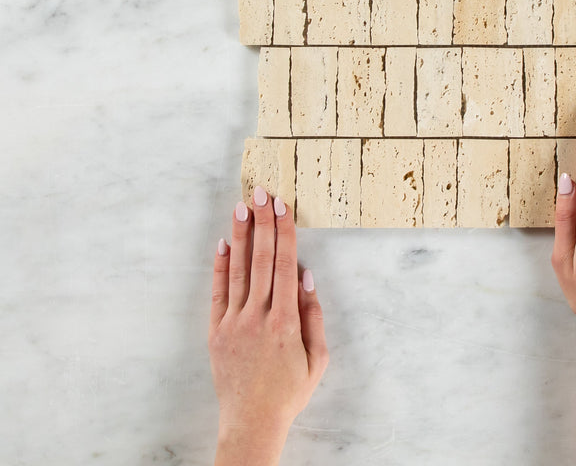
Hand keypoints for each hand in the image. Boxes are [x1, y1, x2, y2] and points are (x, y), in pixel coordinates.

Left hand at [209, 187, 328, 465]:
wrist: (251, 423)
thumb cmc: (289, 392)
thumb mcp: (317, 358)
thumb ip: (313, 316)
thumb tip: (306, 277)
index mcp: (285, 321)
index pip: (284, 265)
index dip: (284, 233)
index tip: (282, 207)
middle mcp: (258, 316)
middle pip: (260, 259)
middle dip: (262, 223)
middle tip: (261, 193)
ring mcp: (234, 322)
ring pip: (238, 270)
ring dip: (240, 235)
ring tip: (241, 207)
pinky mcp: (216, 331)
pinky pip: (218, 293)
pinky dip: (220, 267)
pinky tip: (223, 244)